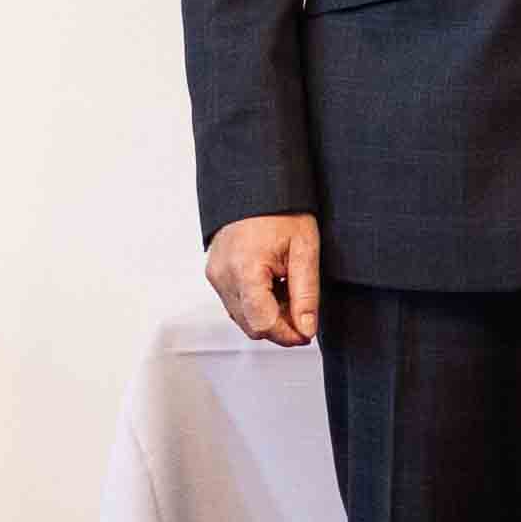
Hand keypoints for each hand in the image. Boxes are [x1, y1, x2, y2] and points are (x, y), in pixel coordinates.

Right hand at [203, 212, 322, 344]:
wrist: (257, 187)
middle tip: (302, 311)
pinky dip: (255, 304)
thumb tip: (306, 328)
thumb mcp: (304, 250)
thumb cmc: (281, 211)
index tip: (306, 334)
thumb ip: (306, 294)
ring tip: (288, 292)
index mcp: (245, 269)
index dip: (287, 335)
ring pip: (242, 317)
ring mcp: (215, 275)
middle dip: (279, 327)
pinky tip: (273, 287)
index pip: (263, 324)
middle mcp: (223, 275)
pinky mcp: (214, 273)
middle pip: (250, 326)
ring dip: (267, 316)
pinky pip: (234, 303)